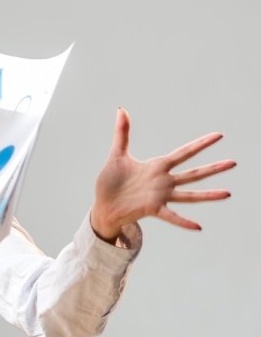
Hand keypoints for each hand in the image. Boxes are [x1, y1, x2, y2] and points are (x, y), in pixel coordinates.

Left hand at [90, 107, 234, 241]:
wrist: (103, 204)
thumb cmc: (110, 181)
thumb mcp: (117, 155)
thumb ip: (122, 133)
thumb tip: (121, 110)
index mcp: (157, 166)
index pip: (184, 152)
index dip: (201, 144)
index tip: (219, 135)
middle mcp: (164, 181)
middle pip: (193, 174)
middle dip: (213, 168)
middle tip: (234, 162)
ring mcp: (160, 196)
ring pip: (189, 196)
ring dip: (208, 195)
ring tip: (228, 193)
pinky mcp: (152, 209)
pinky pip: (171, 216)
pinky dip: (184, 222)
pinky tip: (198, 226)